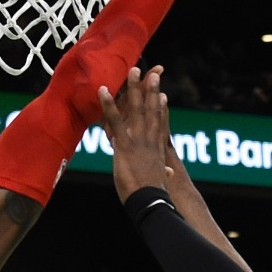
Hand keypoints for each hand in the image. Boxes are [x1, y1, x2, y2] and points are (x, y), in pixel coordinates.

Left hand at [98, 66, 173, 200]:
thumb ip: (162, 172)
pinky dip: (108, 104)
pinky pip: (114, 120)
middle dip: (151, 91)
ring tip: (133, 70)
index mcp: (156, 149)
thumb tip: (168, 173)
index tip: (162, 95)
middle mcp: (149, 140)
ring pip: (137, 109)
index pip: (160, 124)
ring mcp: (138, 140)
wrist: (151, 200)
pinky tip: (103, 90)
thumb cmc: (153, 195)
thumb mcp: (159, 180)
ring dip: (134, 88)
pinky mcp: (125, 144)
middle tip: (152, 73)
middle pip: (151, 110)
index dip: (161, 109)